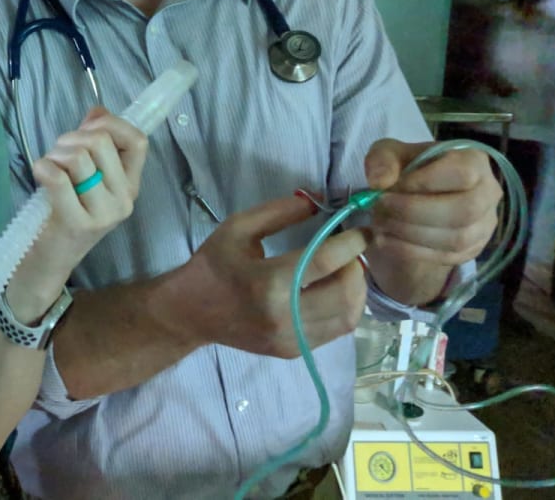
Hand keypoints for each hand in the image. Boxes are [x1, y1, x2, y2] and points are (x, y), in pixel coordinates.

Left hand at [7, 108, 146, 319]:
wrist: (47, 261)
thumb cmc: (63, 212)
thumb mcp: (86, 177)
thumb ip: (94, 142)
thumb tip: (98, 112)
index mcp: (130, 185)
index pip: (138, 140)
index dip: (111, 124)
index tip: (87, 128)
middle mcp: (124, 199)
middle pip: (100, 141)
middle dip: (70, 138)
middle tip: (57, 155)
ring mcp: (103, 213)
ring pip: (79, 156)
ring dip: (55, 154)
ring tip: (49, 169)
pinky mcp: (77, 223)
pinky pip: (58, 177)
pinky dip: (43, 168)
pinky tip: (39, 175)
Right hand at [166, 194, 367, 357]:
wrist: (191, 312)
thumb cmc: (213, 265)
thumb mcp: (238, 228)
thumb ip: (279, 211)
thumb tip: (319, 202)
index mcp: (267, 282)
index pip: (323, 262)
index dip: (350, 243)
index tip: (363, 228)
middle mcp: (284, 316)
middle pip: (345, 294)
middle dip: (357, 267)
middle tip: (353, 249)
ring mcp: (292, 340)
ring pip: (348, 317)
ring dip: (357, 289)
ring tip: (347, 269)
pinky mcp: (295, 352)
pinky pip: (336, 331)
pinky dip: (346, 307)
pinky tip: (335, 289)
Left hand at [363, 139, 498, 273]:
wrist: (416, 196)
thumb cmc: (407, 169)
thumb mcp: (389, 154)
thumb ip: (382, 160)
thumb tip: (379, 181)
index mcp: (475, 161)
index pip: (462, 173)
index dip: (423, 182)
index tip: (390, 187)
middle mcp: (488, 193)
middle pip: (463, 210)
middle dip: (414, 212)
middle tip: (380, 207)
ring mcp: (484, 225)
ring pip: (456, 238)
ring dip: (410, 233)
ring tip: (380, 223)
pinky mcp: (472, 249)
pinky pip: (447, 257)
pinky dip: (412, 251)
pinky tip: (386, 239)